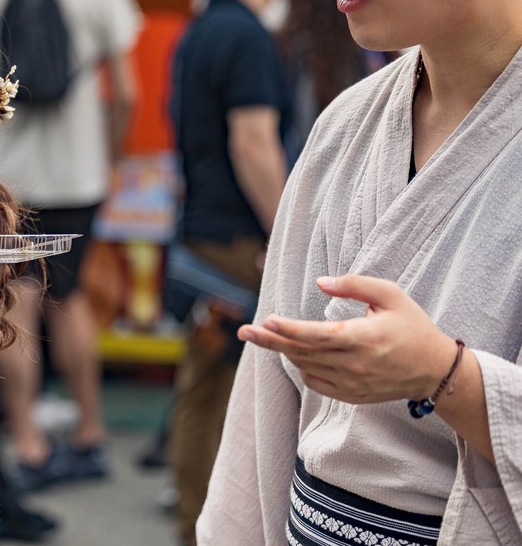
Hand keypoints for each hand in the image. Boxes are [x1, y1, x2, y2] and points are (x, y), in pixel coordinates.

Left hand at [237, 274, 454, 403]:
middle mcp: (354, 364)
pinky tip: (294, 354)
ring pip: (305, 367)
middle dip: (270, 341)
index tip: (266, 320)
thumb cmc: (412, 327)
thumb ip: (354, 284)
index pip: (317, 336)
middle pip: (302, 352)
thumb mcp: (390, 295)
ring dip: (284, 351)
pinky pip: (315, 382)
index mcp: (363, 338)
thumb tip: (320, 282)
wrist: (435, 371)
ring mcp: (351, 383)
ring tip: (266, 336)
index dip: (290, 329)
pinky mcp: (351, 395)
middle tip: (243, 332)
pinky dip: (301, 368)